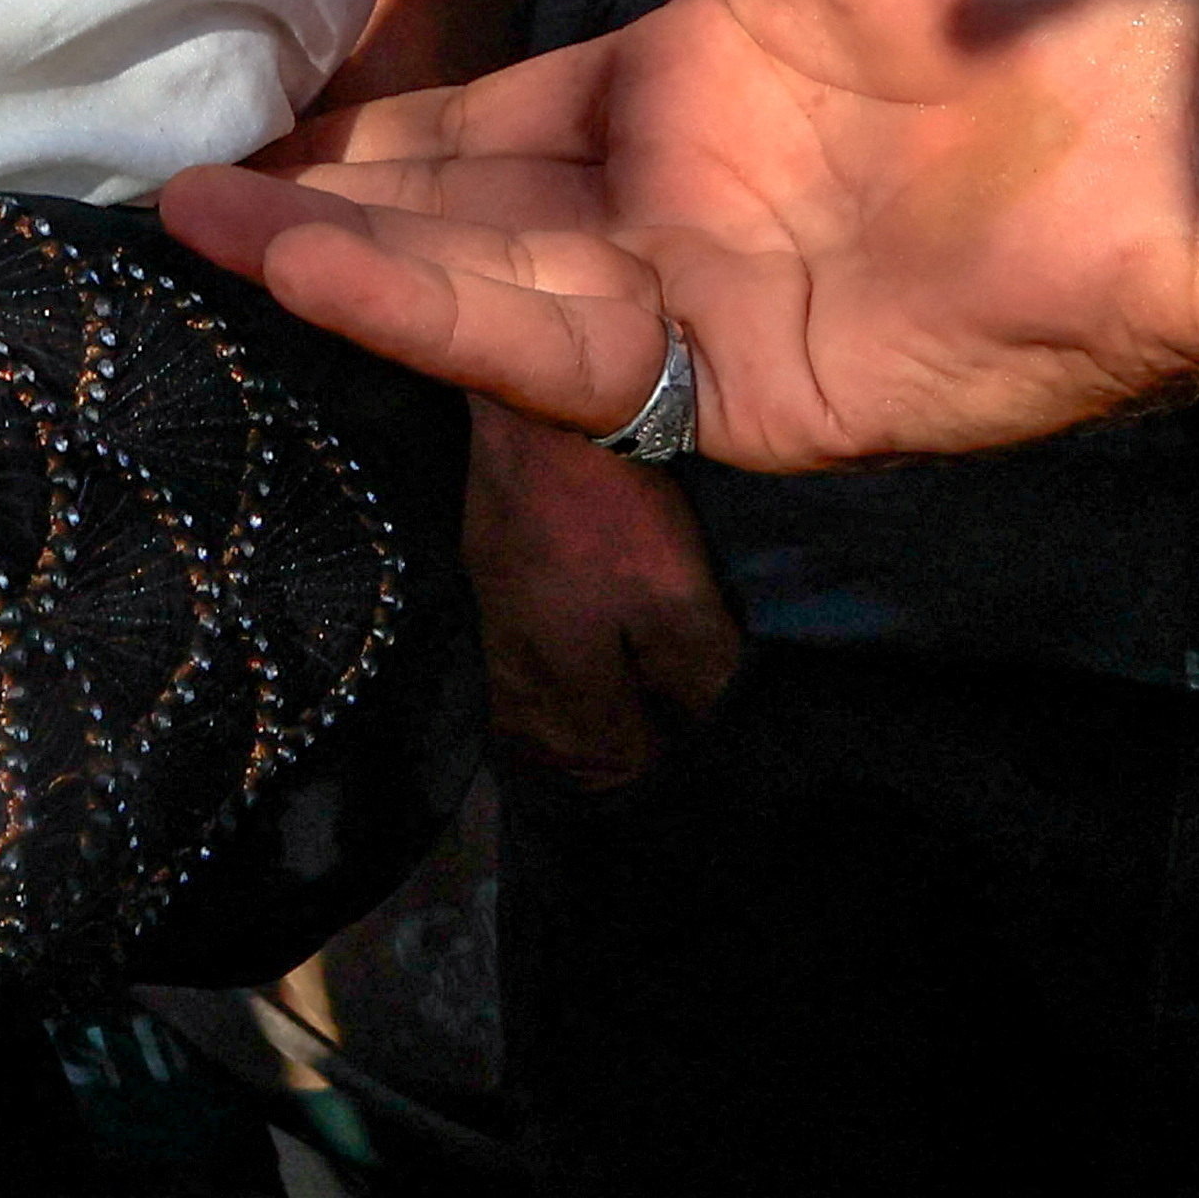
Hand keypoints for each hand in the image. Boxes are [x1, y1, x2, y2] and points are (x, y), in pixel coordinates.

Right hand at [162, 0, 1198, 468]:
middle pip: (460, 218)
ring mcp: (708, 310)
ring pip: (482, 297)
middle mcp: (680, 202)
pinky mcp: (745, 398)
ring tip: (202, 223)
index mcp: (692, 78)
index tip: (249, 100)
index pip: (494, 114)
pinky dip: (434, 324)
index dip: (375, 115)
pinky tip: (323, 272)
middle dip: (318, 202)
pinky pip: (565, 367)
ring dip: (339, 263)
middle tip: (172, 181)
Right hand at [464, 404, 736, 789]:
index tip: (695, 776)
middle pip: (562, 757)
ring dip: (574, 740)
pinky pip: (516, 678)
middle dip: (607, 771)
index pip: (613, 766)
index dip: (658, 775)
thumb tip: (708, 730)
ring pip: (532, 719)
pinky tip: (575, 683)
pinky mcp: (490, 593)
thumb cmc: (611, 513)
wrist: (530, 421)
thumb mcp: (676, 595)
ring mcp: (497, 634)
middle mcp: (521, 676)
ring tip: (618, 739)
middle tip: (656, 767)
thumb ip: (696, 672)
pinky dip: (547, 699)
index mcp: (567, 687)